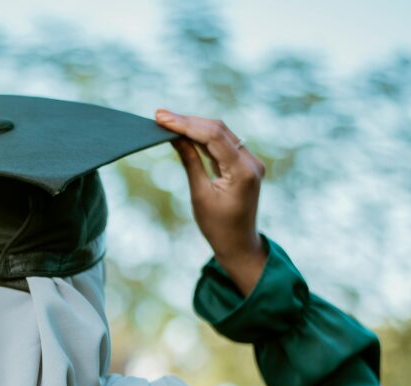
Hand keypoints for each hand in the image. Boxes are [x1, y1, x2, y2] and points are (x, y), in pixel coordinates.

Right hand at [155, 109, 267, 295]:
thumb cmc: (217, 227)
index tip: (161, 119)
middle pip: (218, 129)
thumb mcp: (200, 194)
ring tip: (166, 121)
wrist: (239, 245)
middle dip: (188, 121)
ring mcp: (250, 161)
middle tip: (159, 116)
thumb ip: (190, 161)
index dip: (186, 124)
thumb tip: (174, 136)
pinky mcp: (244, 164)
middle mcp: (251, 161)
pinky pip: (222, 143)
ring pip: (220, 133)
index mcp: (243, 171)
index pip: (213, 136)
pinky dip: (203, 137)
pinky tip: (183, 132)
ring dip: (194, 126)